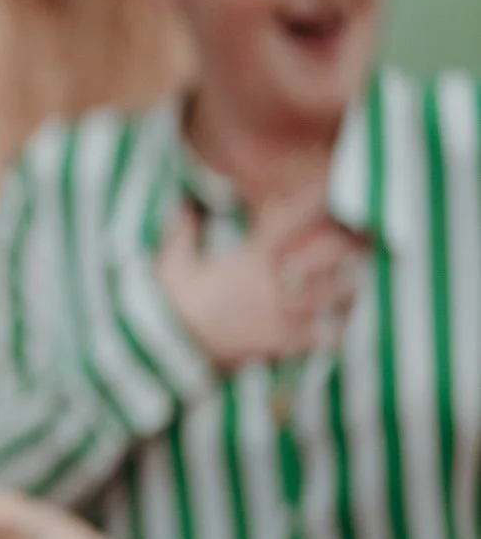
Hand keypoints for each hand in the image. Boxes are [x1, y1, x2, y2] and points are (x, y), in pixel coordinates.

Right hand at [156, 194, 361, 370]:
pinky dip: (340, 333)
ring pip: (336, 296)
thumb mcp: (170, 263)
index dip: (311, 203)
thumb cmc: (170, 305)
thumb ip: (181, 232)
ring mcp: (282, 313)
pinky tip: (348, 328)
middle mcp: (273, 282)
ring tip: (366, 282)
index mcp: (249, 259)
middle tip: (368, 240)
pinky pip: (324, 338)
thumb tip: (182, 204)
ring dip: (354, 288)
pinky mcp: (284, 342)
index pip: (287, 222)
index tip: (329, 189)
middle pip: (328, 257)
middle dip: (351, 246)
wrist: (171, 349)